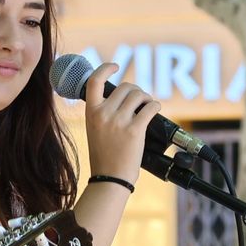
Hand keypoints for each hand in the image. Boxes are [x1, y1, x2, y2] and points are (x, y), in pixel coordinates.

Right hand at [83, 62, 160, 186]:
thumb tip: (123, 97)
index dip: (105, 68)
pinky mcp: (135, 130)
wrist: (110, 178)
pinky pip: (150, 107)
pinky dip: (155, 106)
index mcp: (90, 112)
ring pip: (139, 95)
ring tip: (147, 107)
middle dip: (136, 92)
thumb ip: (103, 113)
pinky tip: (155, 110)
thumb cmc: (104, 156)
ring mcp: (119, 121)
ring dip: (146, 98)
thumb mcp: (95, 130)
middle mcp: (103, 114)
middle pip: (125, 88)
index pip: (94, 81)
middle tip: (140, 101)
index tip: (115, 66)